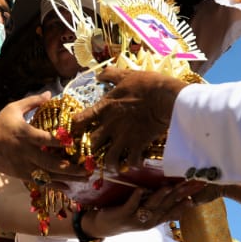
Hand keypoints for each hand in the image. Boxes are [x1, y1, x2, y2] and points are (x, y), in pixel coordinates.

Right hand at [0, 93, 84, 180]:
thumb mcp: (13, 109)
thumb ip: (32, 101)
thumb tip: (50, 94)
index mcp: (24, 134)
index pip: (45, 139)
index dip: (60, 142)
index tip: (75, 142)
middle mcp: (25, 152)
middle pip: (50, 163)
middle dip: (70, 168)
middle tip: (87, 169)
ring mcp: (24, 166)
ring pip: (48, 176)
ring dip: (67, 178)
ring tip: (84, 179)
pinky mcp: (22, 175)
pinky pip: (41, 182)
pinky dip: (55, 185)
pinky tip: (68, 187)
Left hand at [69, 68, 187, 169]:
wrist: (166, 97)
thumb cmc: (146, 84)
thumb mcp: (125, 75)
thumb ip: (110, 75)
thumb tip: (99, 75)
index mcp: (105, 107)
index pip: (80, 119)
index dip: (74, 127)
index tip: (74, 131)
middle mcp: (110, 125)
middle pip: (91, 144)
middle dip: (90, 150)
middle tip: (93, 154)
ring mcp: (123, 137)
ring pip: (109, 159)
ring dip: (110, 164)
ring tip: (113, 166)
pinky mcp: (138, 145)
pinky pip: (131, 162)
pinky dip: (132, 165)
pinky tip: (134, 164)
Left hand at [86, 180, 205, 237]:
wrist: (104, 227)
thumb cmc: (127, 216)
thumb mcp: (146, 214)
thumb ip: (161, 208)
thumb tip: (178, 200)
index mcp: (155, 220)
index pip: (174, 210)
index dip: (185, 202)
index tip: (197, 192)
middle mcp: (147, 222)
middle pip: (165, 207)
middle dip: (177, 195)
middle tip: (188, 185)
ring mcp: (135, 219)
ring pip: (150, 207)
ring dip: (159, 196)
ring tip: (168, 187)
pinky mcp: (122, 215)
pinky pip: (130, 205)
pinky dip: (136, 197)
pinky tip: (141, 188)